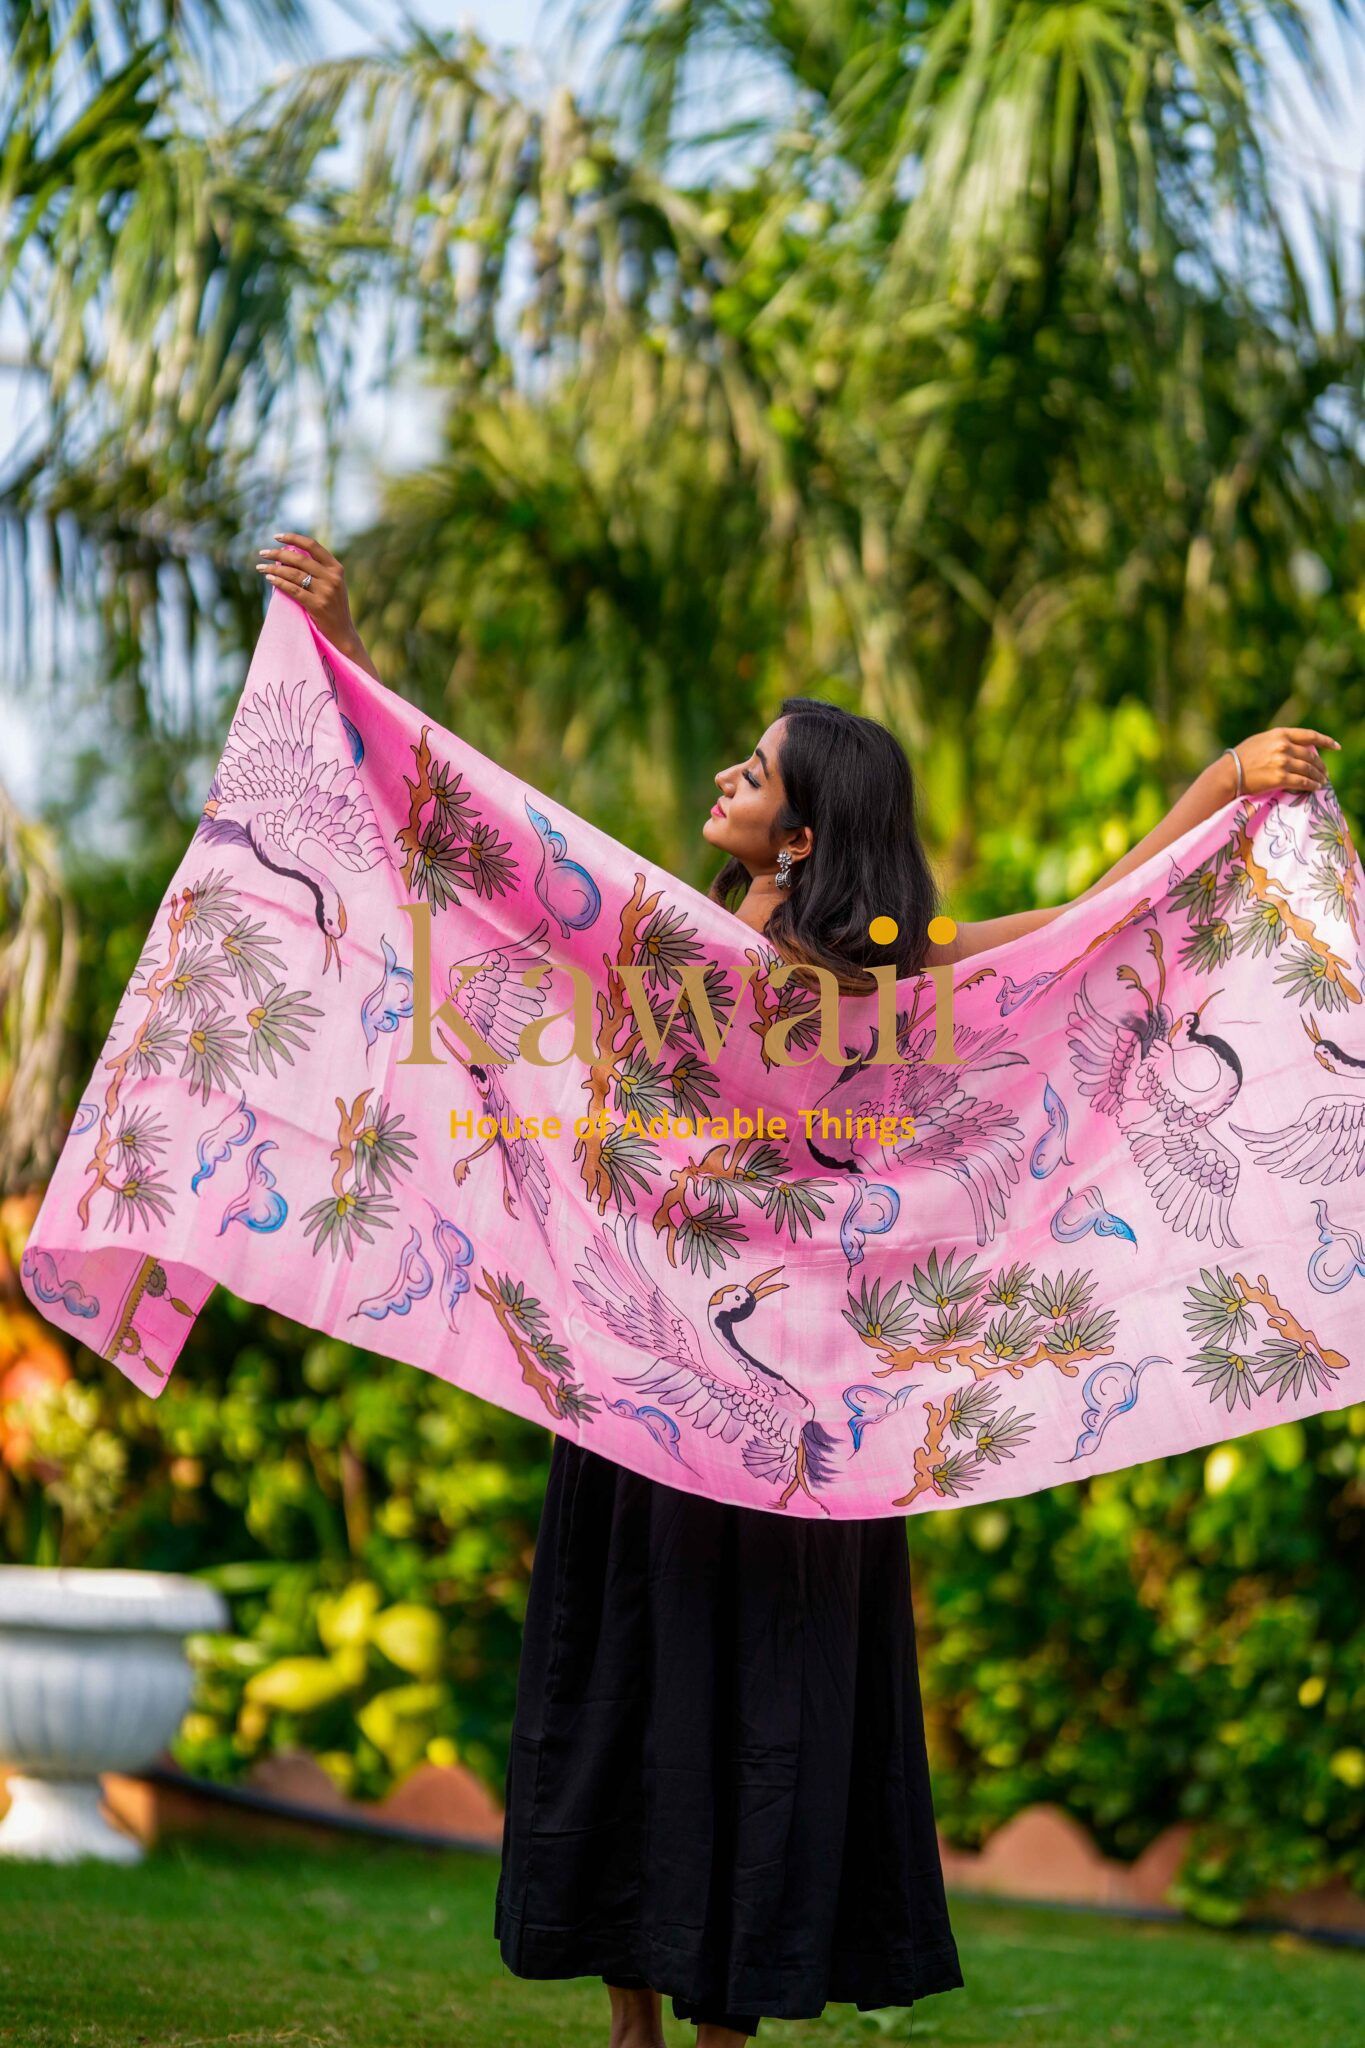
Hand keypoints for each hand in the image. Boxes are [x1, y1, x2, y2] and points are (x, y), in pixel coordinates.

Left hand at [255, 531, 364, 659]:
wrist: (342, 633)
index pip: (312, 546)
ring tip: (261, 567)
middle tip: (263, 553)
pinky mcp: (317, 605)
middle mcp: (332, 577)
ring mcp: (326, 592)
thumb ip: (318, 569)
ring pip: (294, 573)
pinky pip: (293, 590)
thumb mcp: (332, 584)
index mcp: (336, 568)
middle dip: (278, 554)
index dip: (293, 538)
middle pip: (300, 559)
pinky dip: (279, 582)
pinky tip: (269, 578)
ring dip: (274, 568)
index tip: (277, 537)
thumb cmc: (333, 607)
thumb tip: (288, 553)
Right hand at [1225, 726, 1339, 796]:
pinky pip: (1302, 782)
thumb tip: (1297, 747)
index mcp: (1280, 734)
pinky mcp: (1280, 778)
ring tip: (1322, 781)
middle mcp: (1283, 746)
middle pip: (1311, 756)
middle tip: (1325, 772)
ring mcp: (1282, 762)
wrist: (1228, 773)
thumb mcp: (1261, 741)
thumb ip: (1279, 741)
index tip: (1335, 747)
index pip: (1309, 735)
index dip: (1326, 741)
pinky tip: (1314, 787)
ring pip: (1309, 769)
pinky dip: (1311, 785)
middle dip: (1321, 765)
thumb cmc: (1241, 757)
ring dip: (1318, 776)